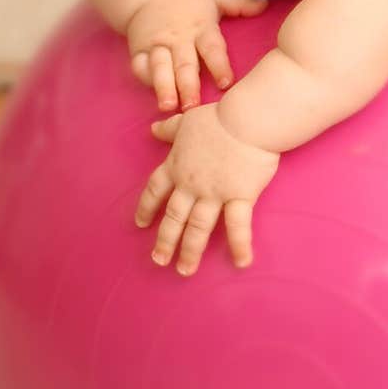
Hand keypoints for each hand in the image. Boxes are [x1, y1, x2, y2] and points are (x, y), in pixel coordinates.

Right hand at [125, 0, 268, 113]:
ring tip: (168, 106)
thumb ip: (238, 3)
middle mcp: (179, 38)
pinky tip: (149, 93)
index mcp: (200, 27)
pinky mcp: (138, 50)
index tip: (225, 83)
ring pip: (160, 68)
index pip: (211, 48)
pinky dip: (144, 78)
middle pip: (184, 64)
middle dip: (188, 85)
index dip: (219, 65)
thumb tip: (265, 4)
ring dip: (164, 87)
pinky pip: (139, 65)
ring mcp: (157, 45)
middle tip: (193, 107)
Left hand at [135, 102, 279, 275]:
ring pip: (198, 227)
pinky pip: (238, 226)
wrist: (246, 120)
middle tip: (158, 260)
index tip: (140, 223)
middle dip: (165, 240)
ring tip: (184, 271)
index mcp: (177, 165)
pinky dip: (239, 245)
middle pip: (174, 216)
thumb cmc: (219, 117)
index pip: (155, 190)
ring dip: (190, 251)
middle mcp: (191, 184)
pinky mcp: (240, 196)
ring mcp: (215, 193)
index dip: (146, 207)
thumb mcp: (187, 121)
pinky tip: (241, 263)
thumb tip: (153, 129)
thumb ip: (169, 129)